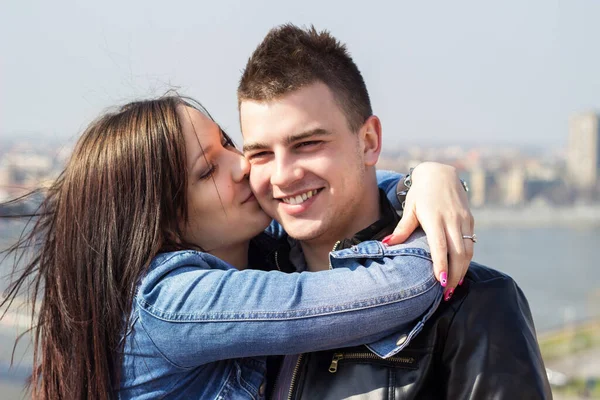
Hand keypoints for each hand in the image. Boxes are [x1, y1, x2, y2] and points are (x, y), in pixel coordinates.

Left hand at [385, 162, 473, 299]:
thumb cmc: (420, 193)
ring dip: (462, 271)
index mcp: (435, 217)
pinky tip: (459, 271)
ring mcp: (464, 220)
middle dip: (454, 275)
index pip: (440, 246)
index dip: (442, 265)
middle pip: (458, 253)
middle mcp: (452, 220)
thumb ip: (402, 228)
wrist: (441, 173)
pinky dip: (466, 260)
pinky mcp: (470, 219)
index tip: (441, 282)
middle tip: (446, 294)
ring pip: (468, 250)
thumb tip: (387, 245)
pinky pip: (471, 243)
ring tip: (452, 288)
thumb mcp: (409, 208)